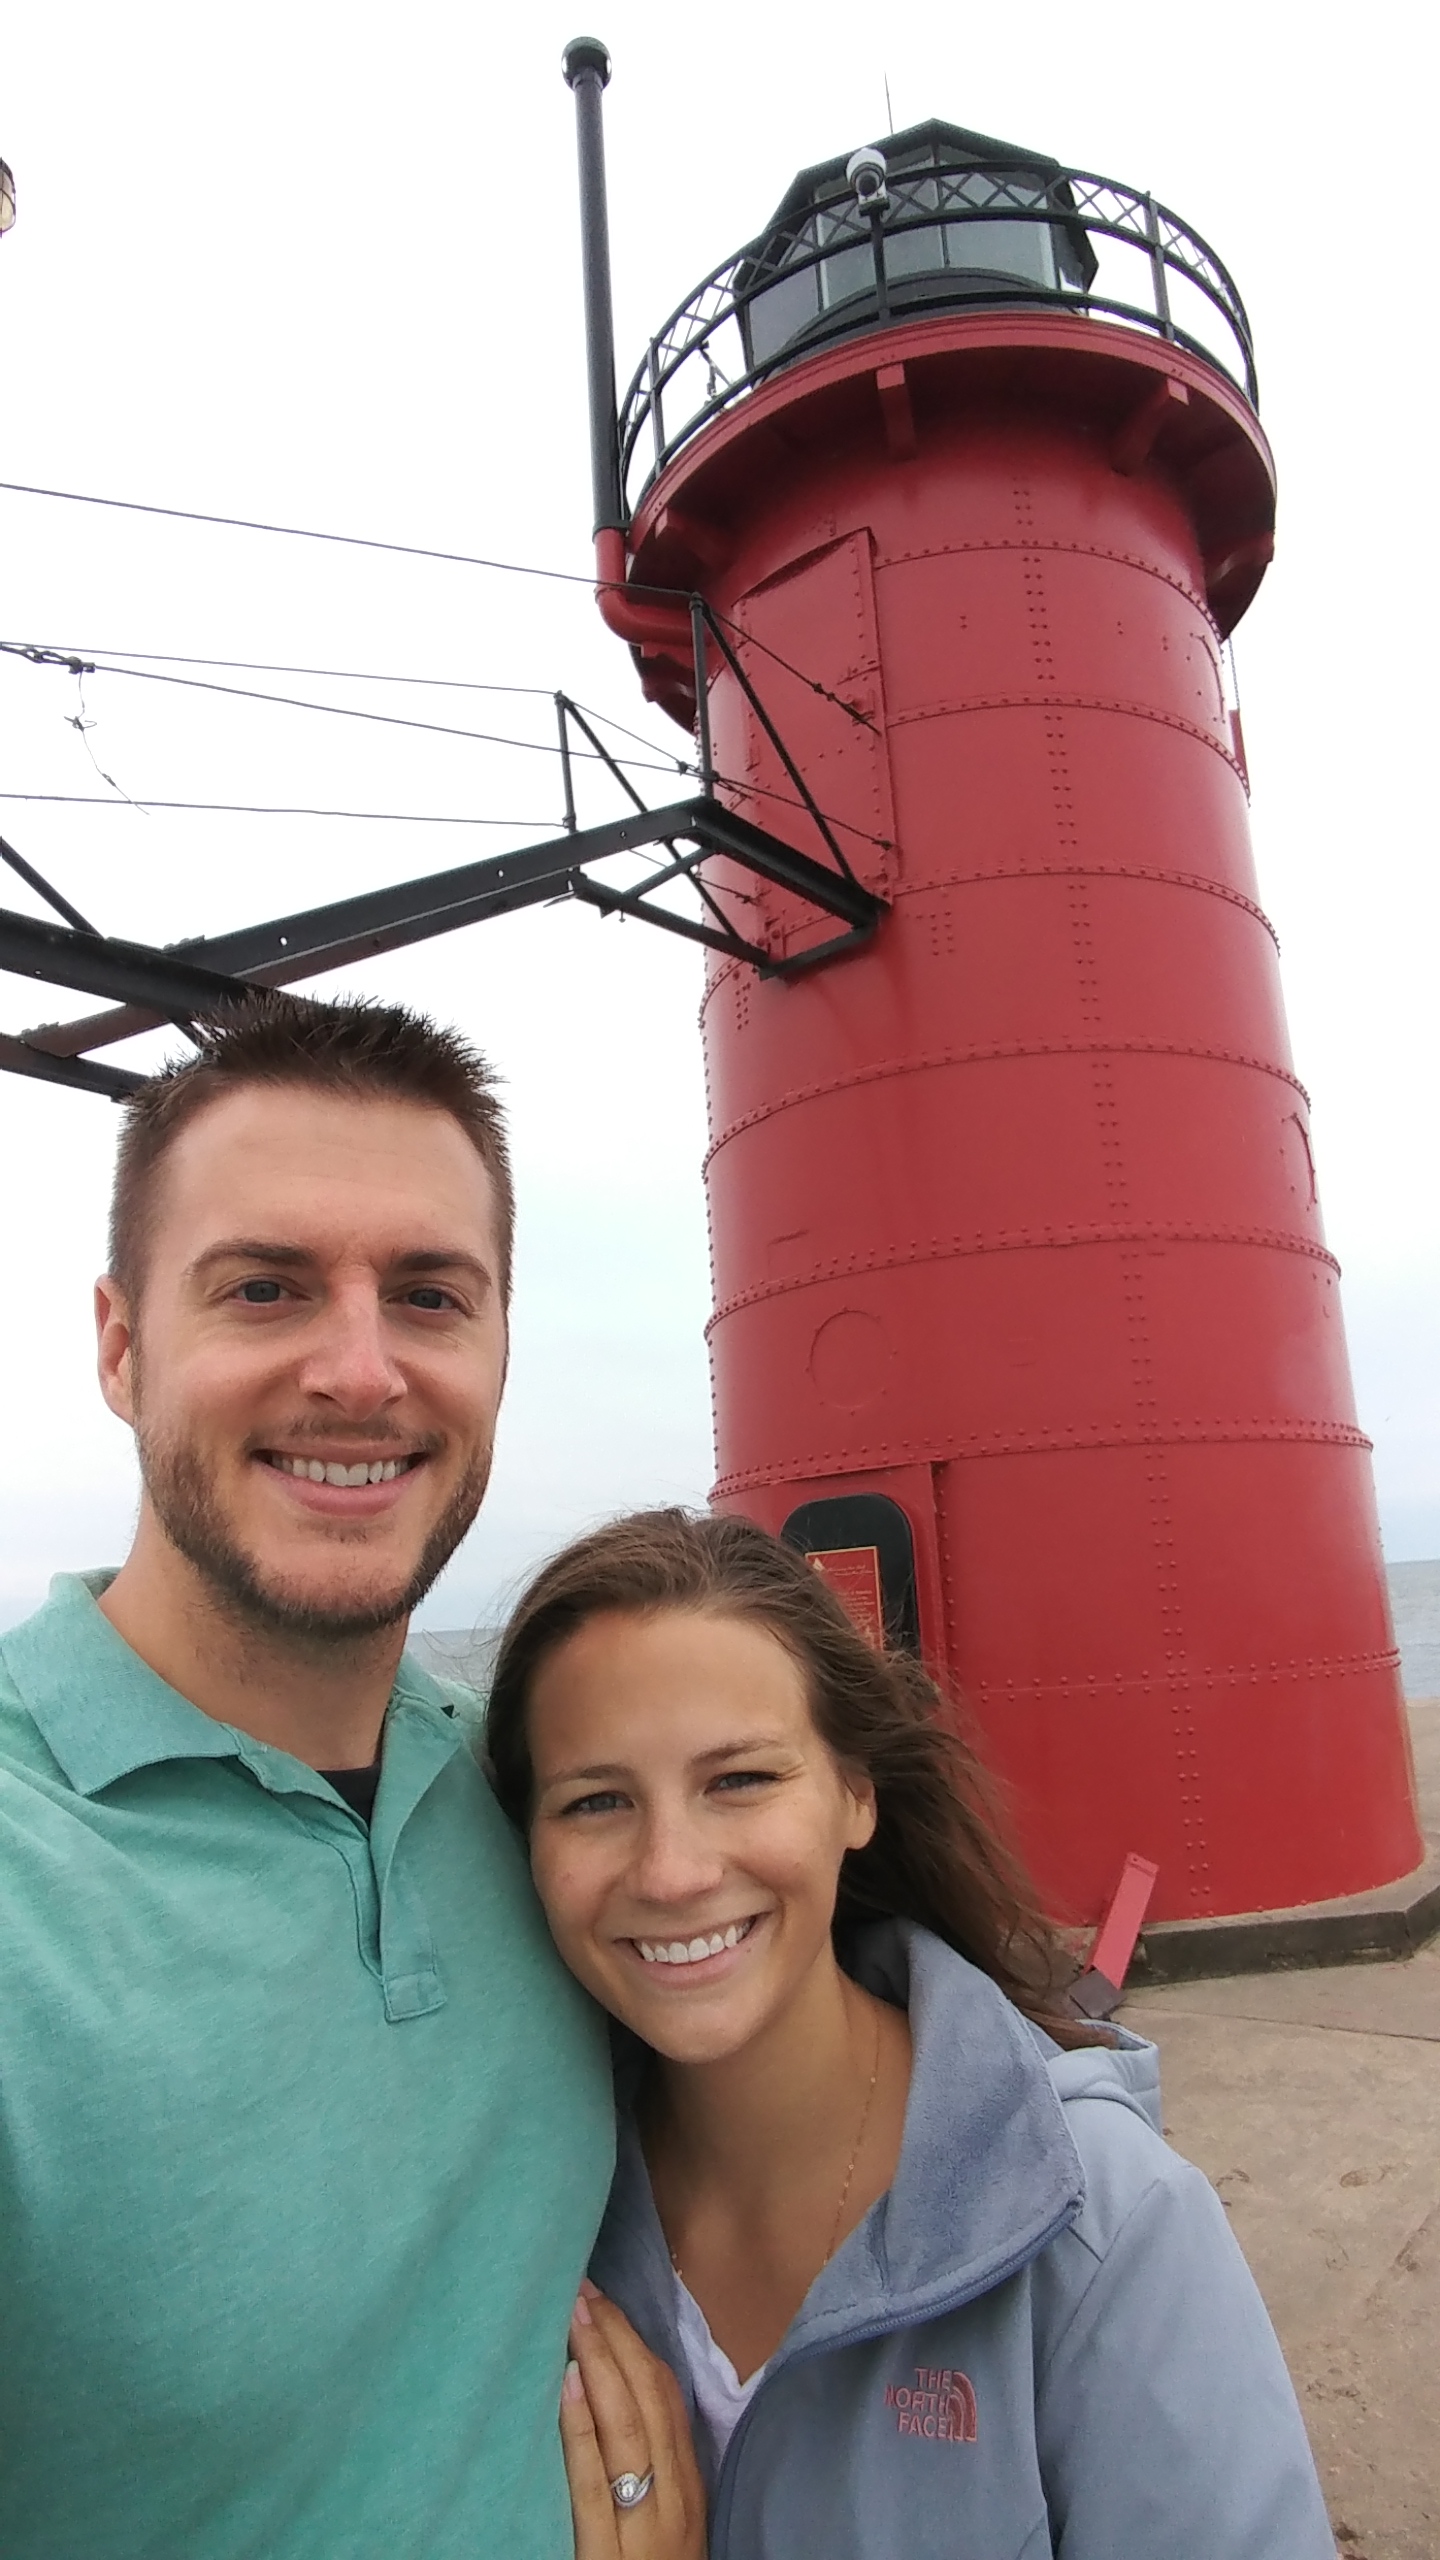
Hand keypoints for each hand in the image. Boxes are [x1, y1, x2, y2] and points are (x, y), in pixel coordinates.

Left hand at [561, 2280, 706, 2559]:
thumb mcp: (666, 2519)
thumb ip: (652, 2465)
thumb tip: (614, 2391)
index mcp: (687, 2486)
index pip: (667, 2399)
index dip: (636, 2345)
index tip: (604, 2300)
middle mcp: (673, 2501)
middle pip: (650, 2404)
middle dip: (616, 2340)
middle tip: (580, 2288)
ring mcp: (643, 2530)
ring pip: (628, 2430)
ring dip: (599, 2364)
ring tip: (572, 2316)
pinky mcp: (607, 2558)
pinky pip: (594, 2483)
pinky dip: (582, 2427)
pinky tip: (568, 2383)